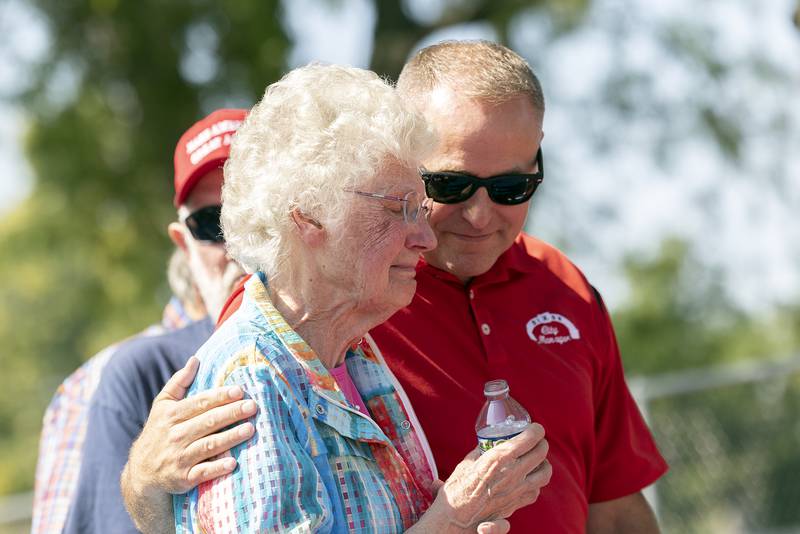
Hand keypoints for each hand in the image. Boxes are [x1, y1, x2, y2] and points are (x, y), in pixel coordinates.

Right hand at [124, 356, 256, 494]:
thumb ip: (178, 382)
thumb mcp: (162, 406)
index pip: (200, 403)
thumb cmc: (159, 432)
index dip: (220, 396)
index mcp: (172, 415)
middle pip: (208, 422)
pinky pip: (202, 472)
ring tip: (250, 429)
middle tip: (252, 406)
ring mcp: (179, 457)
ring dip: (230, 437)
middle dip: (231, 413)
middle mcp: (175, 435)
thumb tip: (196, 359)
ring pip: (208, 445)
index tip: (239, 391)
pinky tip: (233, 462)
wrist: (141, 473)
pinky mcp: (183, 478)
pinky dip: (217, 467)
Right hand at [433, 423, 551, 529]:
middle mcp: (512, 474)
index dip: (536, 431)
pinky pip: (536, 491)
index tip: (535, 428)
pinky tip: (528, 479)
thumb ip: (481, 451)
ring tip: (537, 459)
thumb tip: (488, 443)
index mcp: (499, 459)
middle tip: (537, 440)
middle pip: (541, 453)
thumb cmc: (458, 488)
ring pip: (545, 473)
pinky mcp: (517, 504)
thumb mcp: (468, 462)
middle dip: (541, 443)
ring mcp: (517, 490)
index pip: (529, 440)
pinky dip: (536, 483)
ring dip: (543, 463)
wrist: (456, 518)